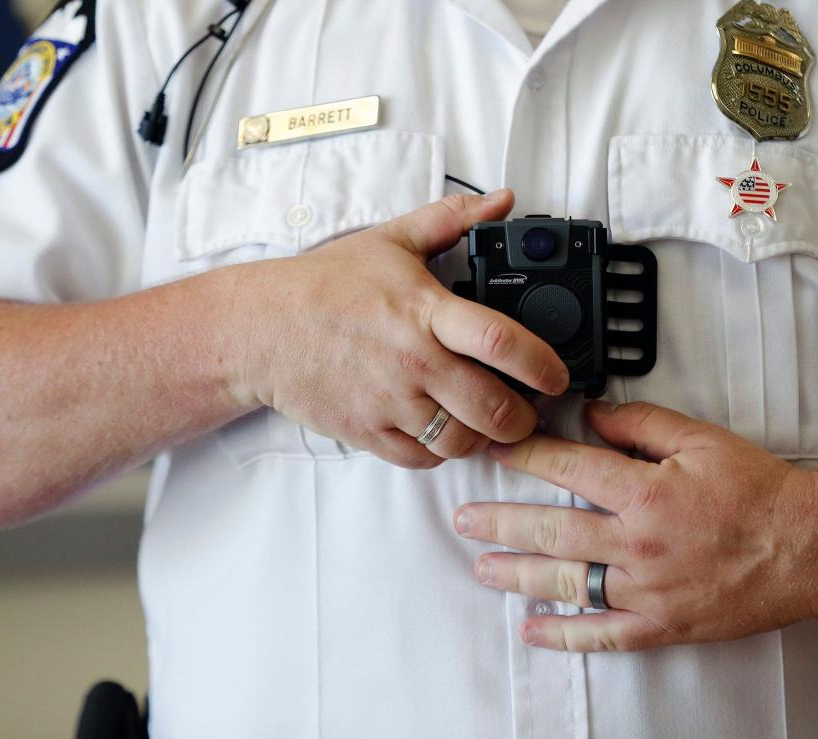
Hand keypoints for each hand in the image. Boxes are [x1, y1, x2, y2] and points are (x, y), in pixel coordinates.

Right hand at [227, 189, 569, 467]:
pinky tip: (444, 433)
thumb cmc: (324, 286)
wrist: (259, 329)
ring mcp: (390, 401)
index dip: (543, 365)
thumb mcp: (391, 241)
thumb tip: (502, 201)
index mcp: (425, 312)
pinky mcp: (368, 431)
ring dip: (484, 439)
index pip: (501, 342)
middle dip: (524, 418)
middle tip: (530, 411)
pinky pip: (422, 458)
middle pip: (492, 407)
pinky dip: (441, 452)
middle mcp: (413, 361)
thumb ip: (452, 220)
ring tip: (488, 425)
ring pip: (461, 441)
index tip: (559, 376)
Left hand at [453, 400, 817, 651]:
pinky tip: (533, 631)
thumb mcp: (702, 439)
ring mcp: (647, 589)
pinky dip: (566, 635)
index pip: (568, 470)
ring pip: (568, 583)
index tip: (494, 451)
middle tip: (462, 519)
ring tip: (481, 568)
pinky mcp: (663, 624)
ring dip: (518, 576)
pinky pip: (605, 635)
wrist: (809, 547)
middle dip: (500, 522)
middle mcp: (638, 543)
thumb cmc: (760, 492)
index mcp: (646, 492)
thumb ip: (641, 424)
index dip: (524, 457)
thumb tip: (592, 413)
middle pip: (552, 531)